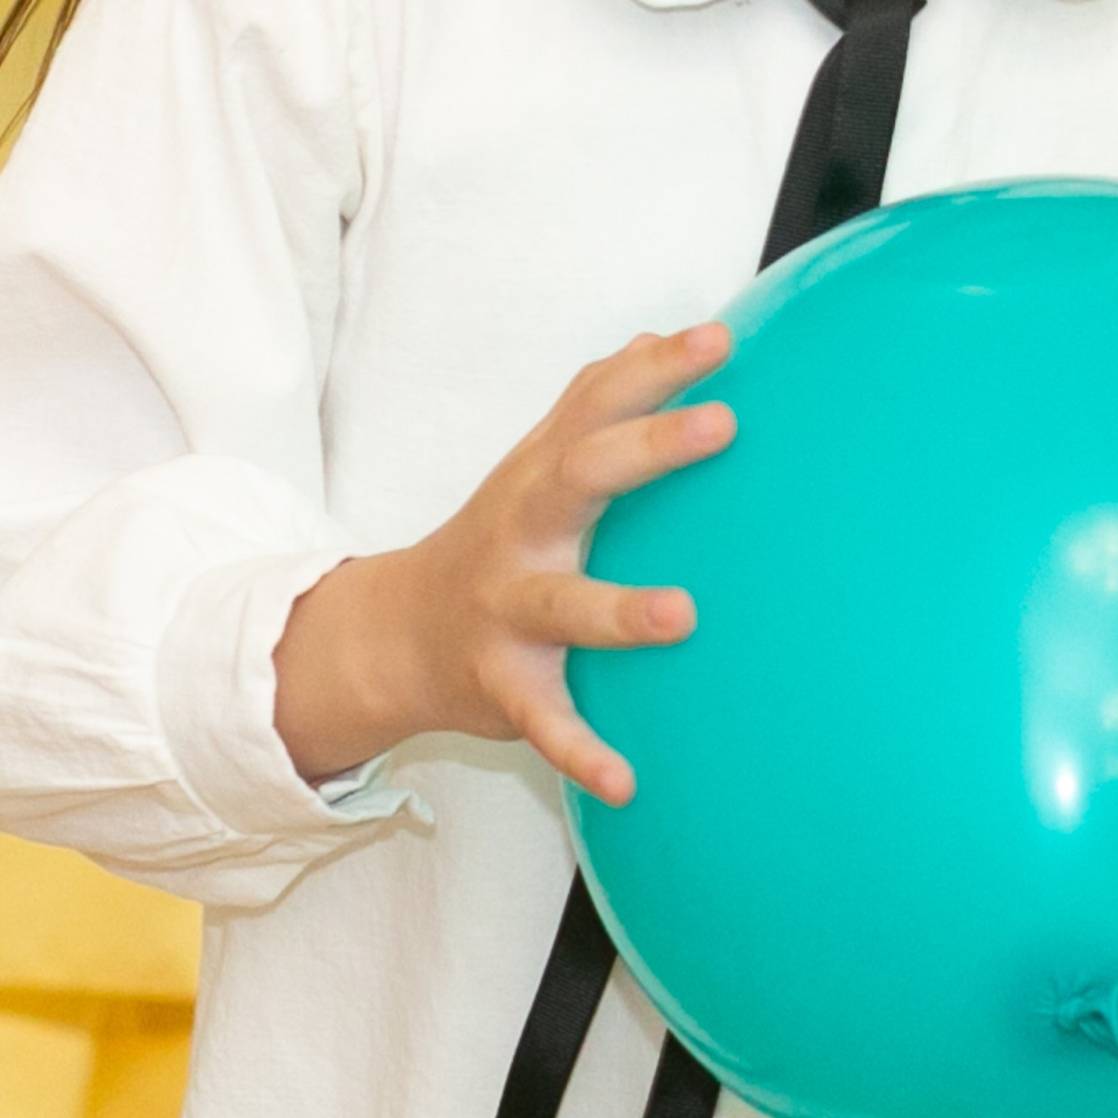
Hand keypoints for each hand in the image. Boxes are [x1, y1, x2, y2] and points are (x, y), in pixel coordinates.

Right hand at [273, 325, 735, 804]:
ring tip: (684, 616)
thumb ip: (590, 402)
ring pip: (562, 608)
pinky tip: (628, 782)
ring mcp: (506, 610)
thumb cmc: (496, 539)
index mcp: (538, 474)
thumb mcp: (532, 465)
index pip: (595, 403)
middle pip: (579, 476)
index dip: (655, 368)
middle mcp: (521, 531)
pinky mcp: (501, 686)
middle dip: (647, 448)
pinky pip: (543, 723)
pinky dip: (580, 752)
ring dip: (619, 611)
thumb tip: (654, 335)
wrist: (394, 636)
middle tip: (723, 424)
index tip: (720, 339)